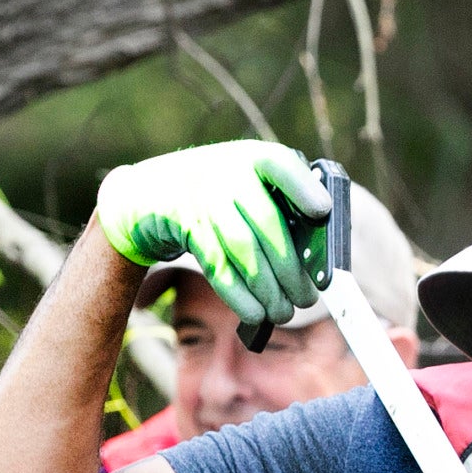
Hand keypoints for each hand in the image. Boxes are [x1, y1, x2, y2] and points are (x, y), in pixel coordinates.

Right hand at [95, 141, 329, 326]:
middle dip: (291, 268)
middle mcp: (227, 173)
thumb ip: (282, 205)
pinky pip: (218, 267)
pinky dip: (239, 296)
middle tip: (308, 298)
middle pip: (266, 223)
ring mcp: (203, 200)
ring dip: (267, 288)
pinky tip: (256, 314)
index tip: (323, 212)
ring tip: (285, 312)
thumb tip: (318, 255)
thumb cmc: (217, 194)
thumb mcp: (246, 182)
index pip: (281, 165)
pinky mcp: (185, 227)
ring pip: (243, 250)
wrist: (148, 194)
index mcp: (253, 157)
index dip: (303, 189)